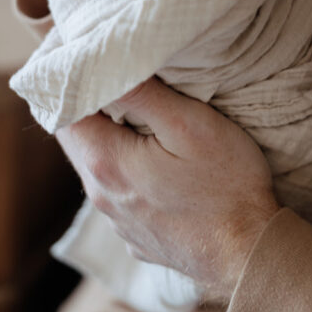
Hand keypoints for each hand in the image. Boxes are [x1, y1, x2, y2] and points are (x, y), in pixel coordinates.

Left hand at [57, 78, 280, 301]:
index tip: (91, 57)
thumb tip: (104, 63)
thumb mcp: (189, 124)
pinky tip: (157, 161)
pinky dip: (127, 170)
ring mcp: (118, 221)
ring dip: (109, 138)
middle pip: (76, 139)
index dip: (72, 80)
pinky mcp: (138, 235)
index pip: (62, 111)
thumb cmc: (226, 185)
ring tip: (139, 115)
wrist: (250, 255)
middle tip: (116, 77)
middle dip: (89, 105)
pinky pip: (119, 193)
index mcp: (106, 163)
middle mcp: (102, 195)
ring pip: (97, 166)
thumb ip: (142, 93)